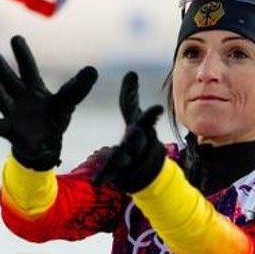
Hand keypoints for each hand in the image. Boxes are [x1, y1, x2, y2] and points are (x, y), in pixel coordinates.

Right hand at [0, 35, 96, 170]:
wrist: (46, 144)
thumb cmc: (54, 118)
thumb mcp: (68, 101)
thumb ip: (79, 87)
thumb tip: (92, 70)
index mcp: (34, 87)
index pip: (27, 67)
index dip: (22, 53)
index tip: (15, 38)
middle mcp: (20, 97)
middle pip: (9, 80)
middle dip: (1, 68)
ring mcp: (13, 113)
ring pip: (1, 98)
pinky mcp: (10, 131)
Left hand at [92, 72, 166, 192]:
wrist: (147, 168)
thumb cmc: (139, 136)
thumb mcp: (135, 116)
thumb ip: (131, 96)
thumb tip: (131, 72)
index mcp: (142, 128)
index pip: (148, 119)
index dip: (153, 114)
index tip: (158, 109)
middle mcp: (139, 144)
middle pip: (138, 141)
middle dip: (136, 139)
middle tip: (133, 139)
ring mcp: (131, 160)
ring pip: (126, 158)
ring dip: (121, 159)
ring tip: (117, 160)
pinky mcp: (121, 173)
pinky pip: (112, 176)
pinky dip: (105, 177)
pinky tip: (96, 181)